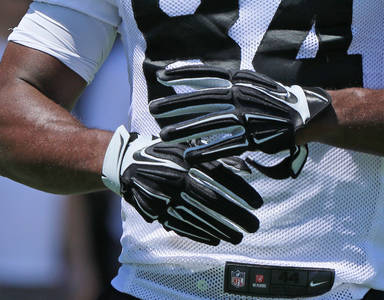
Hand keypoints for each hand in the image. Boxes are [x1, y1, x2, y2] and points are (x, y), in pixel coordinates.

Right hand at [101, 125, 261, 244]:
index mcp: (185, 159)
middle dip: (235, 215)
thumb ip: (217, 155)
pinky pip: (180, 225)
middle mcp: (175, 178)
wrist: (126, 162)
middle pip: (211, 200)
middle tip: (254, 225)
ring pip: (197, 217)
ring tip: (239, 236)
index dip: (240, 191)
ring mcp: (164, 196)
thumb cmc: (165, 150)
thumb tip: (246, 167)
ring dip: (220, 229)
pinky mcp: (155, 211)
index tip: (257, 202)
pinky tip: (215, 239)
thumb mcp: (189, 145)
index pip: (219, 176)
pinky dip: (199, 233)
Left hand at [149, 67, 331, 176]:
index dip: (185, 73)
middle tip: (153, 108)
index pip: (208, 73)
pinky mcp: (255, 137)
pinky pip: (226, 145)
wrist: (308, 113)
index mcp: (242, 80)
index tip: (163, 74)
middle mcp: (243, 95)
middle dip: (176, 104)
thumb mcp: (254, 84)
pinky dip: (207, 152)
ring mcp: (249, 116)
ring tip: (164, 135)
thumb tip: (207, 79)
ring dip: (185, 130)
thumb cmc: (277, 99)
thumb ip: (232, 83)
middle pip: (203, 99)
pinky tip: (189, 157)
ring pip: (210, 123)